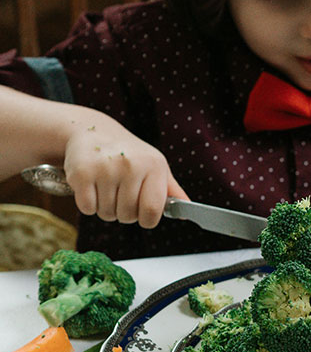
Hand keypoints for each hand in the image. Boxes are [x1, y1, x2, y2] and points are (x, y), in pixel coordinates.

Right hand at [63, 112, 187, 227]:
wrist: (94, 131)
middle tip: (120, 194)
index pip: (153, 210)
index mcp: (154, 166)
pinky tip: (91, 186)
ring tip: (106, 187)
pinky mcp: (82, 172)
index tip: (142, 214)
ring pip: (107, 213)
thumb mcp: (155, 166)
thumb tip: (187, 208)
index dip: (147, 219)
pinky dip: (87, 204)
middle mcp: (132, 166)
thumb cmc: (130, 155)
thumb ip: (171, 189)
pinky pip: (87, 208)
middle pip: (128, 215)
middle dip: (124, 213)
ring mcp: (106, 168)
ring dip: (105, 208)